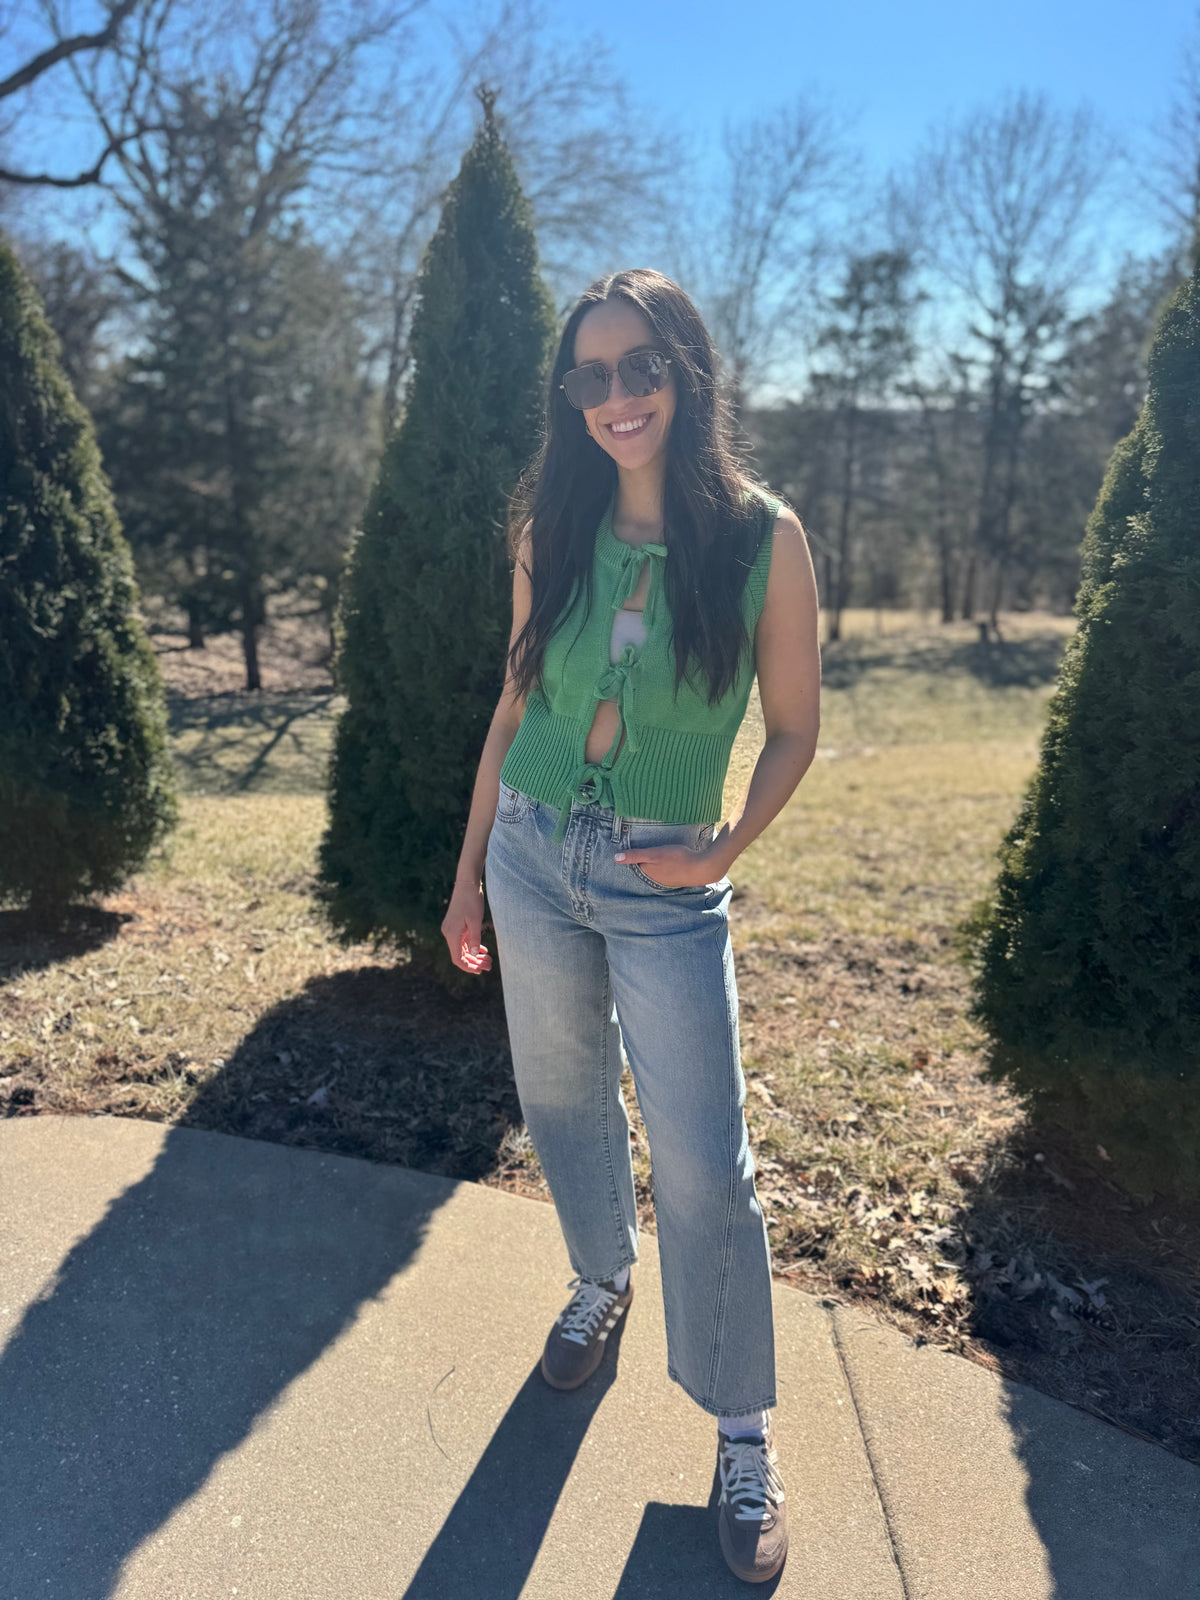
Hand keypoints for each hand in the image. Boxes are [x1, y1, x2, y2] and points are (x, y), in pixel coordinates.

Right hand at [441, 877, 491, 973]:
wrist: (467, 883)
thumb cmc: (471, 901)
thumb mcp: (475, 921)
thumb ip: (475, 939)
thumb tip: (475, 954)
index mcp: (452, 934)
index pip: (458, 958)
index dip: (468, 967)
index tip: (481, 971)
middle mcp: (449, 933)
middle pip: (461, 955)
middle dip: (475, 962)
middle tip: (490, 965)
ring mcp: (451, 929)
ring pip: (463, 948)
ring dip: (475, 955)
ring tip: (489, 960)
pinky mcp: (456, 925)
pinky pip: (463, 941)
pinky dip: (472, 946)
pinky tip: (483, 950)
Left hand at [613, 839, 728, 889]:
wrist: (703, 868)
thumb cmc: (677, 859)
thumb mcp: (654, 854)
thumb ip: (635, 855)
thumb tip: (615, 858)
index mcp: (648, 874)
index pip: (634, 867)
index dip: (630, 859)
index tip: (624, 851)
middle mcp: (656, 879)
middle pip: (644, 869)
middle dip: (640, 863)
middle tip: (635, 853)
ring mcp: (667, 879)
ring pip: (655, 871)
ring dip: (652, 865)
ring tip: (649, 856)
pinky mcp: (677, 876)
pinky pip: (665, 871)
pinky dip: (663, 866)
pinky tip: (666, 860)